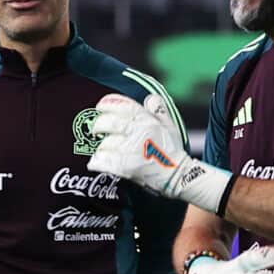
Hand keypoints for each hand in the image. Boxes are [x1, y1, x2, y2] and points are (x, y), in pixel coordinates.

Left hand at [88, 93, 234, 214]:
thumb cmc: (172, 150)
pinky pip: (103, 161)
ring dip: (100, 147)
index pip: (126, 107)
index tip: (100, 105)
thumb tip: (149, 97)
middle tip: (95, 128)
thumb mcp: (170, 126)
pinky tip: (95, 162)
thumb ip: (159, 110)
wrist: (177, 176)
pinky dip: (96, 162)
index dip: (110, 103)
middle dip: (98, 124)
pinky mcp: (126, 167)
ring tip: (102, 150)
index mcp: (149, 122)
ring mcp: (132, 151)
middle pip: (110, 123)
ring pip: (105, 144)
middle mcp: (140, 134)